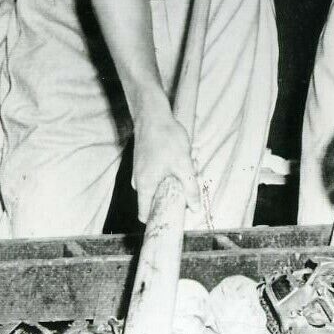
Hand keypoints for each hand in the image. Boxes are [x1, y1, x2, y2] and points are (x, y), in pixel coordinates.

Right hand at [131, 100, 201, 222]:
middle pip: (157, 199)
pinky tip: (183, 155)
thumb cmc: (165, 138)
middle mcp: (138, 181)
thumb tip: (195, 209)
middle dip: (176, 193)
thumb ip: (190, 189)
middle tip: (191, 178)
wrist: (152, 114)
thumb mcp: (184, 165)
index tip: (173, 219)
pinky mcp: (145, 162)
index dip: (159, 220)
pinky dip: (172, 168)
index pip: (145, 215)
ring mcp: (140, 171)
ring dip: (176, 178)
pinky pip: (160, 173)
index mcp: (144, 186)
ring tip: (189, 162)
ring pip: (161, 184)